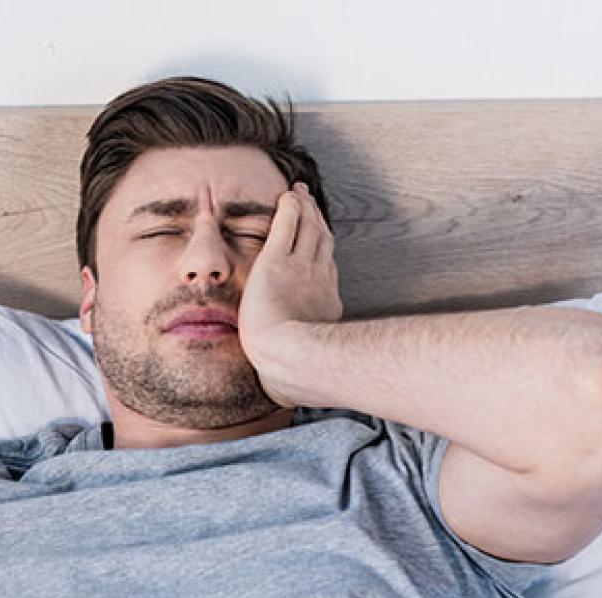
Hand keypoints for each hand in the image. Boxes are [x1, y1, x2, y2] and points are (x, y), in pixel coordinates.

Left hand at [237, 181, 344, 405]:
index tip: (320, 239)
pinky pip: (285, 227)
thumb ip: (292, 376)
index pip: (325, 269)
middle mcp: (318, 281)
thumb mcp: (299, 372)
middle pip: (321, 242)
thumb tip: (286, 400)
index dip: (323, 251)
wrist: (287, 361)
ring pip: (307, 230)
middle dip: (318, 220)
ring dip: (305, 209)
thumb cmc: (292, 374)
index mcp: (324, 304)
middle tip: (313, 203)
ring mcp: (300, 269)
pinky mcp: (276, 263)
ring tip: (300, 194)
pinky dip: (289, 209)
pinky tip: (287, 196)